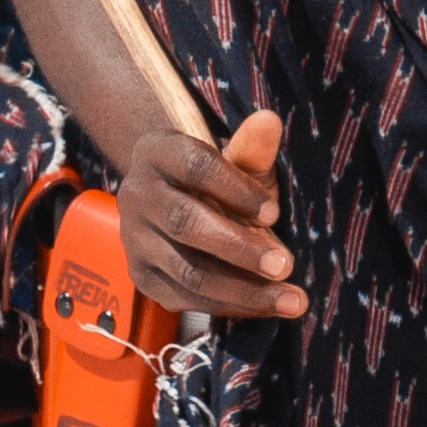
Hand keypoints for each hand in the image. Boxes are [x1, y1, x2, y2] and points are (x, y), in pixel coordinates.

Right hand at [116, 105, 301, 325]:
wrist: (177, 201)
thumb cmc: (218, 180)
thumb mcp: (236, 160)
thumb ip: (252, 149)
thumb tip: (269, 120)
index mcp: (158, 152)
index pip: (195, 167)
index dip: (236, 190)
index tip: (275, 211)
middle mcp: (137, 194)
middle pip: (185, 223)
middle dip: (240, 248)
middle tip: (286, 265)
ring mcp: (135, 239)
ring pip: (187, 270)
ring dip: (244, 290)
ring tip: (292, 300)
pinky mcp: (142, 276)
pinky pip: (185, 298)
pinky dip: (230, 306)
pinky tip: (266, 306)